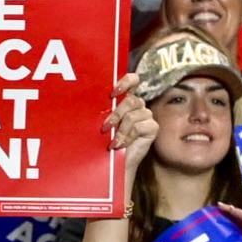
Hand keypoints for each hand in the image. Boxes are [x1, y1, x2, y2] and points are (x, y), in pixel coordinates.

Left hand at [105, 73, 157, 193]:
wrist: (112, 161)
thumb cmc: (103, 139)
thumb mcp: (101, 120)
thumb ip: (103, 108)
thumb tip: (88, 95)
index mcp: (125, 99)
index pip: (133, 80)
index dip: (126, 81)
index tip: (114, 92)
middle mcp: (137, 105)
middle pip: (131, 100)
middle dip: (116, 114)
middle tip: (105, 127)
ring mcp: (146, 116)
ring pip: (134, 114)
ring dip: (121, 129)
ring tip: (113, 140)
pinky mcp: (152, 128)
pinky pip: (141, 126)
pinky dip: (128, 136)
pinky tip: (121, 144)